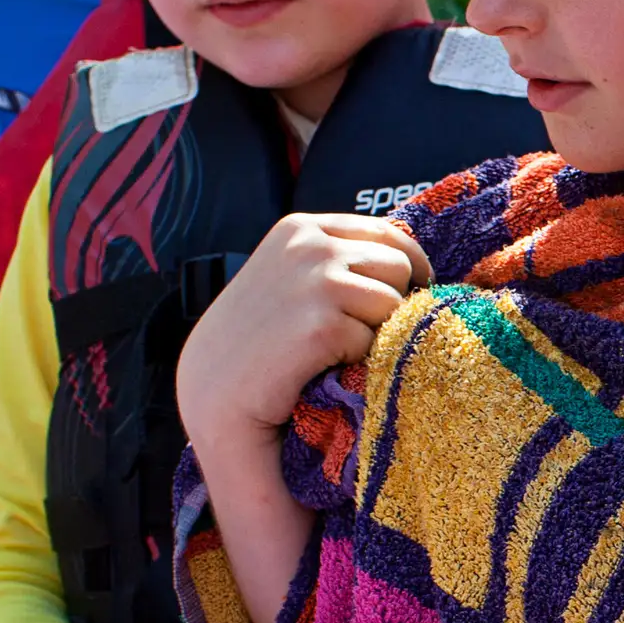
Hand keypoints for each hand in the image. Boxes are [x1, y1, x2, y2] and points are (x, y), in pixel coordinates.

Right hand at [172, 214, 431, 442]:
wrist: (213, 394)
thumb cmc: (256, 341)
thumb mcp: (290, 277)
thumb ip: (335, 258)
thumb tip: (410, 260)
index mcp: (301, 228)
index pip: (387, 234)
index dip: (408, 267)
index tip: (407, 294)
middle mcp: (310, 246)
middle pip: (399, 266)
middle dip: (391, 301)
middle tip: (354, 332)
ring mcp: (316, 283)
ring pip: (393, 303)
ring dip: (375, 332)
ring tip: (333, 350)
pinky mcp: (323, 326)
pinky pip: (376, 340)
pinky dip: (358, 360)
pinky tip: (320, 367)